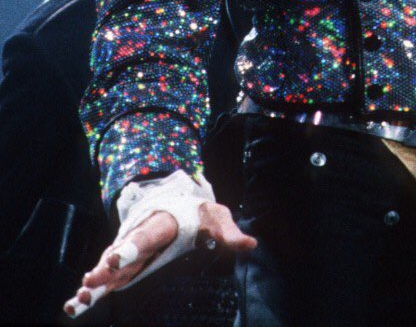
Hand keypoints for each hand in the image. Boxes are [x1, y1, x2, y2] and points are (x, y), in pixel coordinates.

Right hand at [64, 202, 255, 316]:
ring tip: (79, 298)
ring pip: (111, 265)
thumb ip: (230, 233)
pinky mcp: (124, 262)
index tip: (115, 259)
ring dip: (96, 281)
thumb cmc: (199, 214)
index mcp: (163, 222)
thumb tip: (250, 244)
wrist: (179, 202)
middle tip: (91, 282)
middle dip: (107, 269)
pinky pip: (107, 275)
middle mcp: (141, 234)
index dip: (131, 247)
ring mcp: (130, 248)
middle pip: (123, 253)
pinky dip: (93, 288)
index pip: (147, 235)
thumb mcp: (218, 218)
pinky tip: (75, 304)